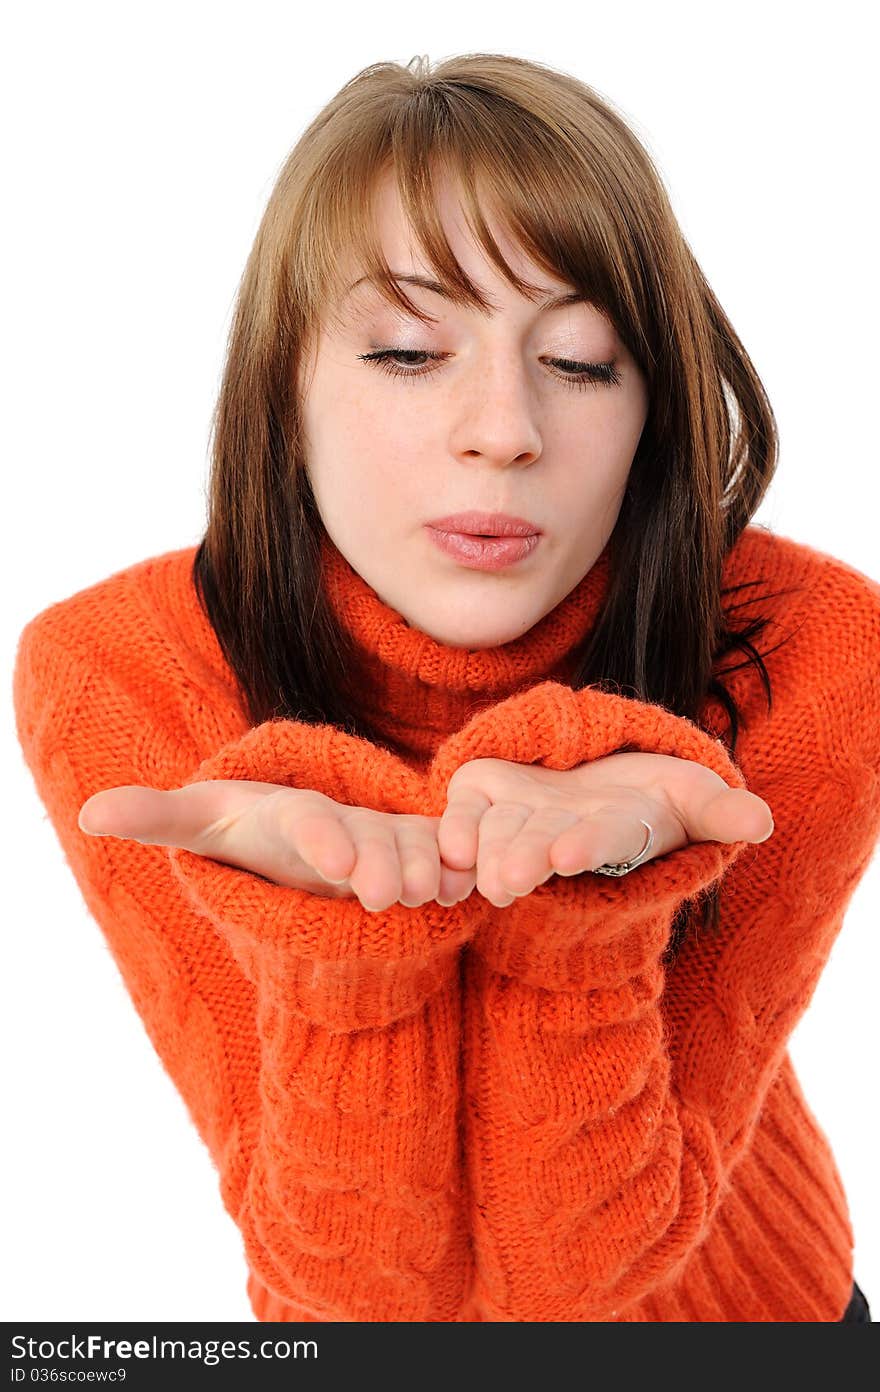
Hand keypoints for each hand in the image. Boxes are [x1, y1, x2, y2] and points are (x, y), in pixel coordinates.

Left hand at [78, 780, 476, 912]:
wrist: (301, 836)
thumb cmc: (247, 832)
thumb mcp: (201, 826)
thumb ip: (153, 815)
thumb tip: (86, 813)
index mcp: (292, 812)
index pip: (306, 819)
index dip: (321, 837)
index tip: (332, 862)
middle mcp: (345, 822)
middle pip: (364, 839)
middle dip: (378, 862)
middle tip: (383, 893)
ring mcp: (383, 840)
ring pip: (409, 850)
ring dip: (422, 870)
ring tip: (431, 892)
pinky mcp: (414, 859)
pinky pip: (439, 861)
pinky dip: (454, 873)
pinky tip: (467, 890)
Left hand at [436, 752, 773, 906]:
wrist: (591, 779)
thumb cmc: (651, 794)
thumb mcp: (691, 795)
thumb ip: (720, 811)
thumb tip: (761, 823)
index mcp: (613, 833)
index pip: (604, 841)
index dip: (588, 846)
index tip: (570, 856)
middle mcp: (561, 836)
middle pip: (543, 847)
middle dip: (527, 861)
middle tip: (508, 881)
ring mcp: (519, 819)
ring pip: (501, 836)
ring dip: (490, 853)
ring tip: (481, 873)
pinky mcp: (482, 796)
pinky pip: (462, 818)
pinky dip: (455, 831)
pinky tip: (449, 849)